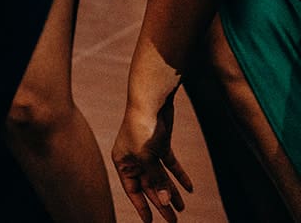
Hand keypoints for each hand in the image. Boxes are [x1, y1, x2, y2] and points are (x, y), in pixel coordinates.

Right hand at [114, 94, 192, 221]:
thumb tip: (165, 202)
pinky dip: (179, 176)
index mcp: (122, 161)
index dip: (141, 206)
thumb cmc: (141, 127)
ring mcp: (148, 152)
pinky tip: (189, 188)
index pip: (132, 189)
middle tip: (173, 220)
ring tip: (182, 208)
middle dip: (160, 202)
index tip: (150, 222)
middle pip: (148, 185)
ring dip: (171, 192)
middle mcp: (133, 158)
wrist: (151, 102)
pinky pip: (170, 165)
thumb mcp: (147, 157)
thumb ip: (156, 180)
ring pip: (160, 177)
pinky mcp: (161, 145)